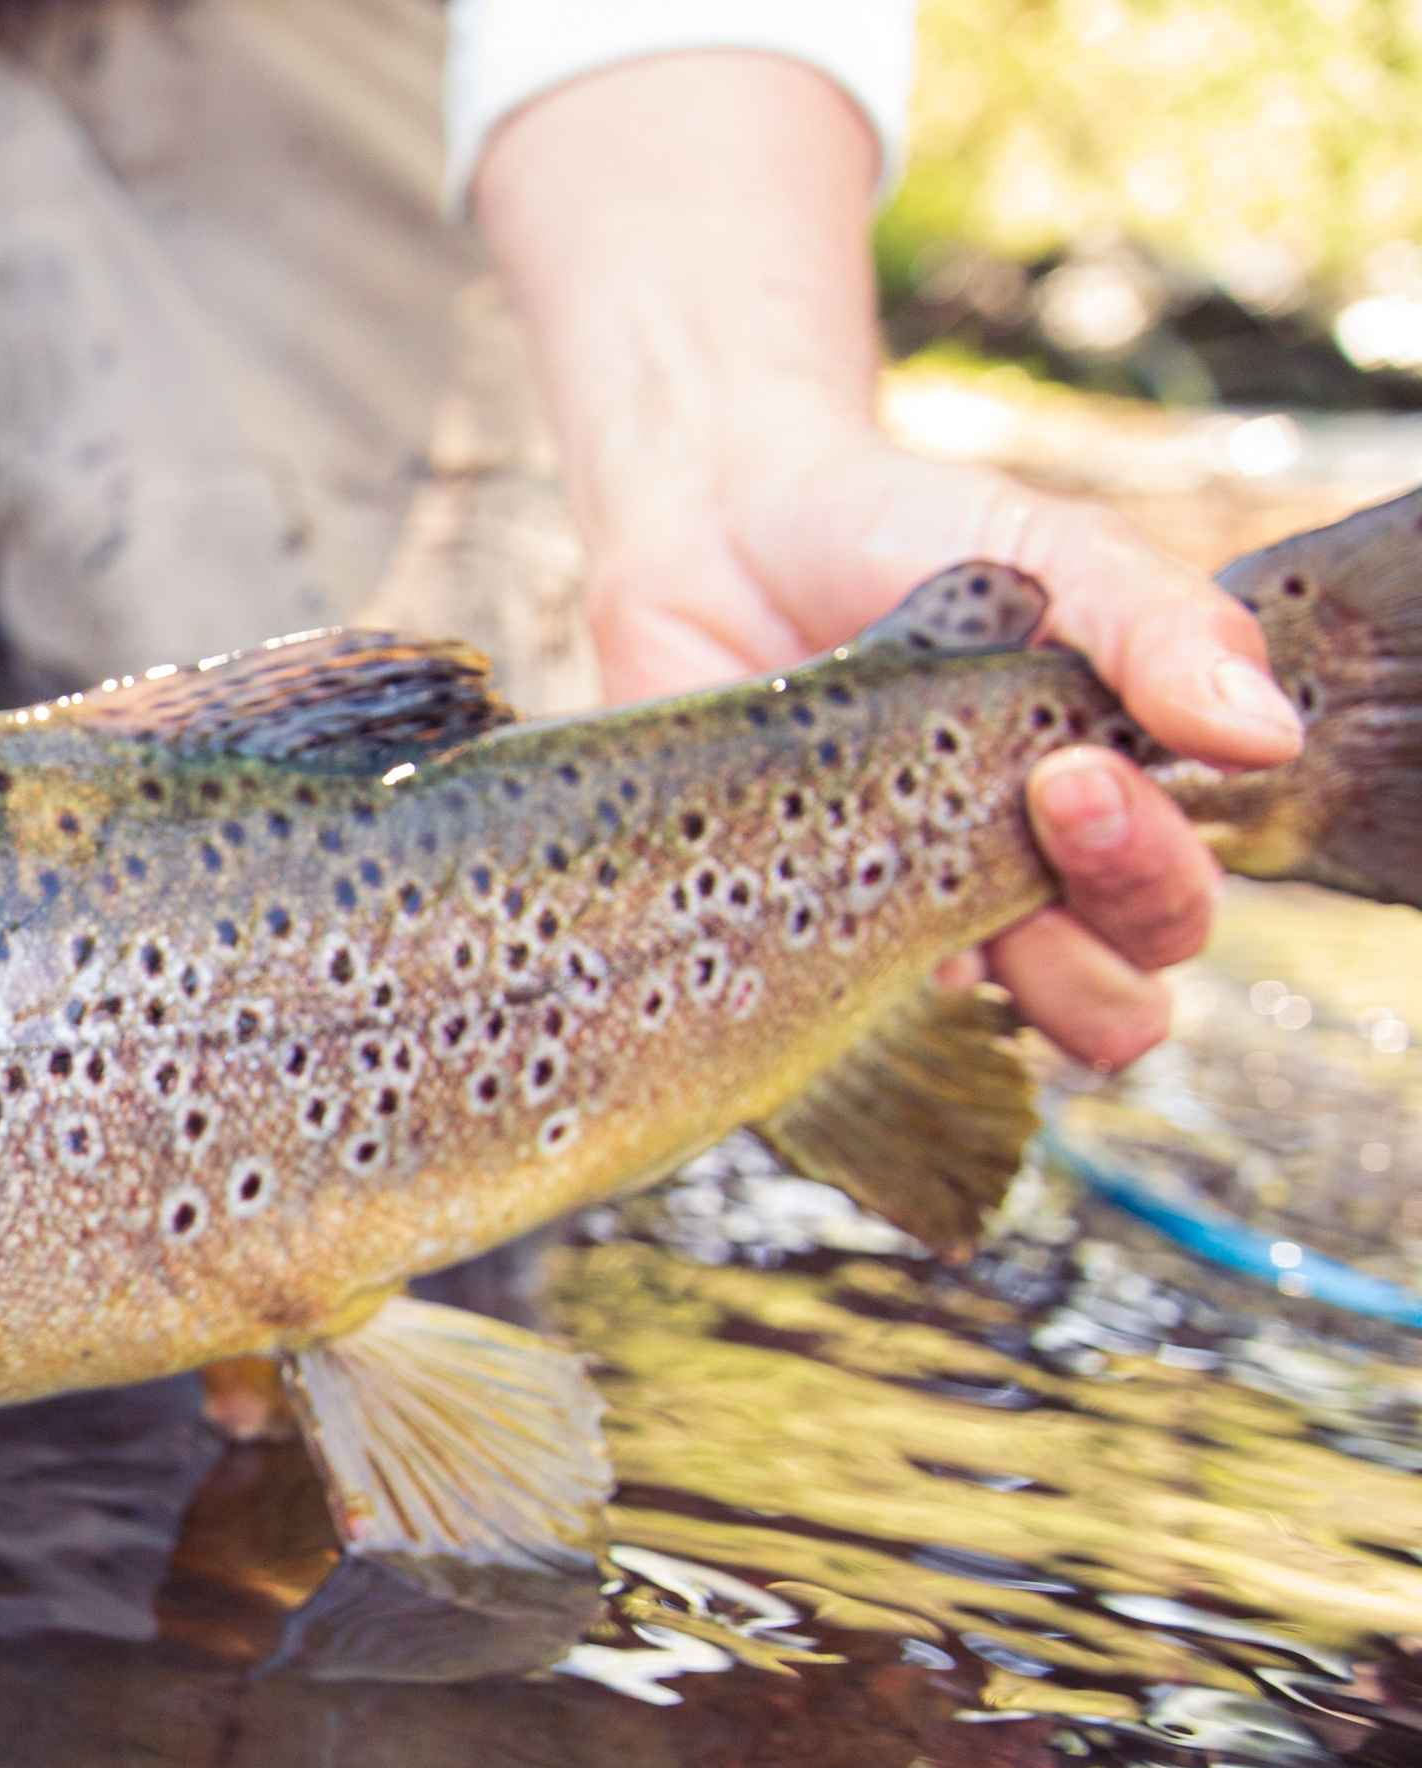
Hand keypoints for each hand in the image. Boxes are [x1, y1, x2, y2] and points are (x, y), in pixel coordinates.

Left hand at [582, 426, 1302, 1069]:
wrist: (713, 532)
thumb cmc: (893, 536)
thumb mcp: (1049, 549)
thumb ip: (1161, 626)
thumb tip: (1269, 736)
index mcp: (1101, 800)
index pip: (1174, 900)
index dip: (1152, 862)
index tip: (1076, 767)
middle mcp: (1017, 878)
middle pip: (1121, 982)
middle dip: (1111, 907)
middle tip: (1045, 797)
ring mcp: (906, 915)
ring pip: (1000, 1021)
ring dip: (1009, 975)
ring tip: (940, 869)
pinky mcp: (797, 931)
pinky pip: (843, 1013)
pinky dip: (846, 981)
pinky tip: (812, 900)